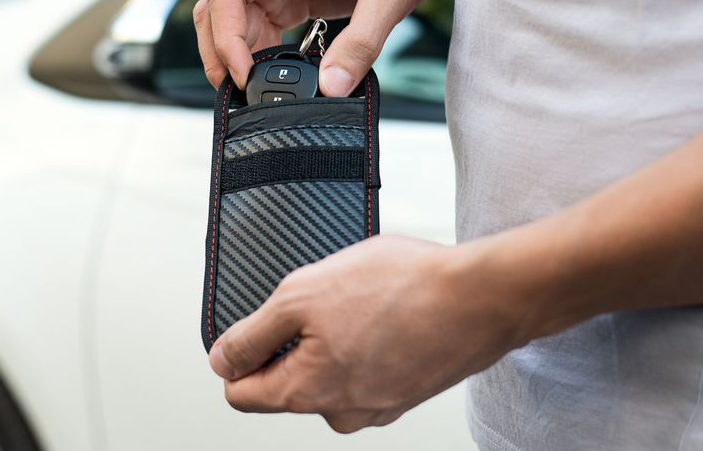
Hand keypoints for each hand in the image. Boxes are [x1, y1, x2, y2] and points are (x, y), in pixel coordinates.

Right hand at [194, 0, 460, 94]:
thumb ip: (359, 44)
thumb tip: (332, 87)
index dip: (226, 35)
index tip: (244, 73)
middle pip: (220, 6)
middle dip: (221, 50)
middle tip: (235, 91)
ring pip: (235, 19)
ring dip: (236, 55)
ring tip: (250, 91)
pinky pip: (261, 28)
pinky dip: (259, 55)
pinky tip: (271, 78)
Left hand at [207, 234, 532, 432]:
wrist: (481, 295)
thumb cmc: (400, 290)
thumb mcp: (300, 295)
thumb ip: (252, 335)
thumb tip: (221, 360)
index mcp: (305, 394)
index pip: (241, 394)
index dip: (238, 354)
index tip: (257, 324)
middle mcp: (340, 412)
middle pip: (286, 382)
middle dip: (293, 340)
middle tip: (322, 298)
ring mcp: (378, 405)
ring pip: (330, 371)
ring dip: (333, 337)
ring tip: (361, 301)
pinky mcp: (406, 390)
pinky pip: (366, 366)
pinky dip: (367, 340)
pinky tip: (386, 311)